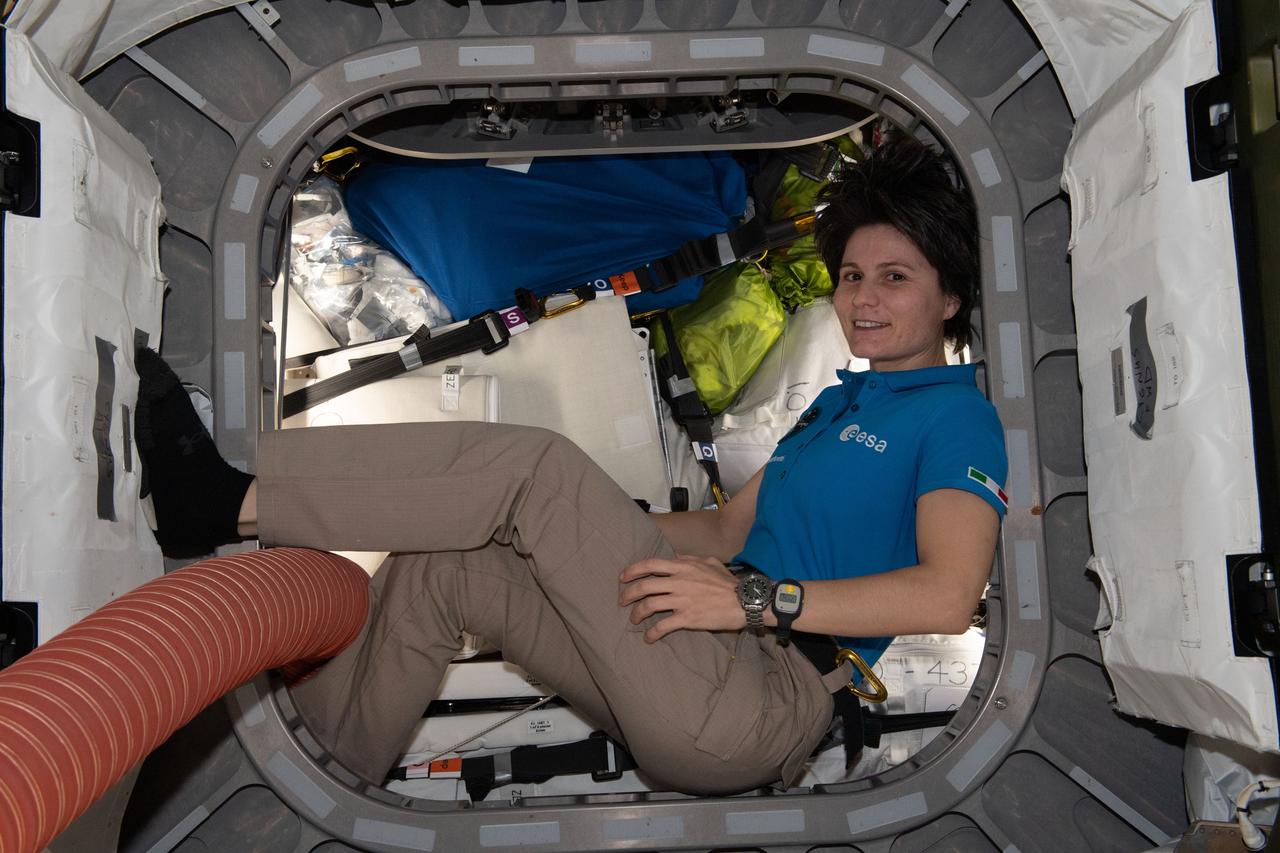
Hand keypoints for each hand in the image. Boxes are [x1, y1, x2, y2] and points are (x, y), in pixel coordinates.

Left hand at [618, 555, 743, 642]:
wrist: (743, 601)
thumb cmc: (727, 582)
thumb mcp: (709, 562)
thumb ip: (689, 558)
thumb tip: (676, 557)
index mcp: (683, 567)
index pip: (651, 564)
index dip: (633, 570)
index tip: (623, 577)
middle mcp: (679, 582)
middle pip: (644, 585)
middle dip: (628, 593)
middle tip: (622, 600)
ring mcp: (682, 600)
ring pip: (649, 605)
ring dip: (637, 613)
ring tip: (633, 619)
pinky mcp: (687, 618)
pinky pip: (662, 626)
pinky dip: (652, 633)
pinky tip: (648, 637)